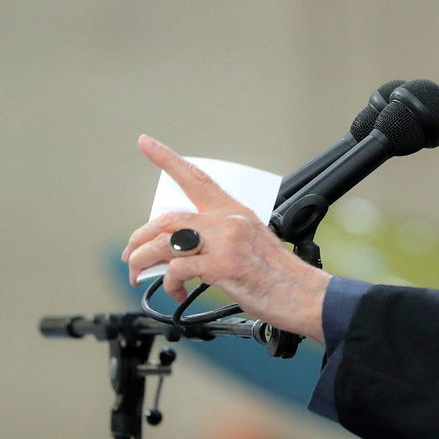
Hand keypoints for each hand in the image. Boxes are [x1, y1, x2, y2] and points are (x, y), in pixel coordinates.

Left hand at [121, 135, 330, 343]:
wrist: (308, 297)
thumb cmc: (282, 278)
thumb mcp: (252, 246)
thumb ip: (220, 240)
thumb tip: (186, 253)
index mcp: (235, 212)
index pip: (196, 178)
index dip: (167, 158)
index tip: (146, 142)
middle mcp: (229, 221)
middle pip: (168, 218)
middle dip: (139, 237)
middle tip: (130, 256)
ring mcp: (226, 241)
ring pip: (165, 241)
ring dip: (142, 259)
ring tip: (138, 275)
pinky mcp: (224, 265)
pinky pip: (178, 268)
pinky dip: (168, 282)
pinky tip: (175, 292)